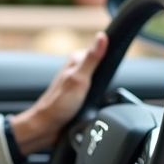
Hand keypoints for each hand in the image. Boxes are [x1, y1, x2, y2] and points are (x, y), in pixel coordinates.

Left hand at [9, 33, 108, 154]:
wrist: (46, 127)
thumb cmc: (59, 104)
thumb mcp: (79, 79)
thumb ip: (92, 58)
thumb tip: (102, 36)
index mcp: (76, 60)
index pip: (100, 49)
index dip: (110, 55)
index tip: (116, 62)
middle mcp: (76, 69)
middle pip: (101, 64)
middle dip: (108, 72)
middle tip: (108, 82)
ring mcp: (77, 82)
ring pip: (98, 78)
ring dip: (103, 85)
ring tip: (103, 92)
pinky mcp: (78, 94)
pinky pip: (94, 90)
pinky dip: (98, 95)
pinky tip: (98, 100)